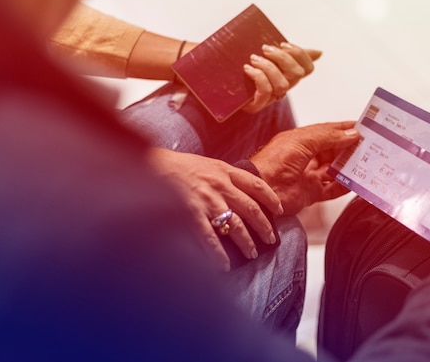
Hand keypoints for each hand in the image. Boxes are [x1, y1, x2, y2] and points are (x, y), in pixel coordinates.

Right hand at [147, 148, 282, 271]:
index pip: (256, 184)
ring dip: (247, 242)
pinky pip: (209, 237)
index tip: (279, 210)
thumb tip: (237, 191)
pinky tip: (223, 265)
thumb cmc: (176, 166)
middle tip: (270, 240)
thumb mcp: (205, 163)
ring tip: (252, 254)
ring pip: (235, 225)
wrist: (150, 165)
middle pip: (251, 208)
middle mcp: (219, 185)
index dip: (271, 198)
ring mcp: (206, 199)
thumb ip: (222, 176)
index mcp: (224, 170)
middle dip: (264, 226)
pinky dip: (218, 254)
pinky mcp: (190, 212)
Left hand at [242, 42, 319, 112]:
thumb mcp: (268, 58)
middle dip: (283, 58)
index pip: (308, 68)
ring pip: (282, 84)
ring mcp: (271, 98)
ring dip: (268, 67)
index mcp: (288, 76)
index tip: (283, 44)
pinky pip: (266, 92)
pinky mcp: (257, 105)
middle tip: (265, 48)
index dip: (300, 55)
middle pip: (297, 74)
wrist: (225, 88)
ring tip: (253, 58)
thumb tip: (319, 53)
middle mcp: (283, 88)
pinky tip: (248, 69)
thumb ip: (288, 53)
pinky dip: (258, 77)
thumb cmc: (247, 72)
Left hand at [250, 122, 360, 214]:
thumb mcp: (304, 141)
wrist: (262, 190)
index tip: (363, 127)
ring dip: (349, 166)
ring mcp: (309, 175)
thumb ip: (329, 137)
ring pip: (335, 170)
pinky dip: (344, 186)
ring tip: (368, 162)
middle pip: (333, 151)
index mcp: (302, 141)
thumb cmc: (275, 161)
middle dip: (350, 148)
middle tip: (370, 146)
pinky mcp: (311, 193)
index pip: (328, 132)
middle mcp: (306, 157)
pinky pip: (332, 190)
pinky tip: (356, 182)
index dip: (344, 129)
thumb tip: (351, 134)